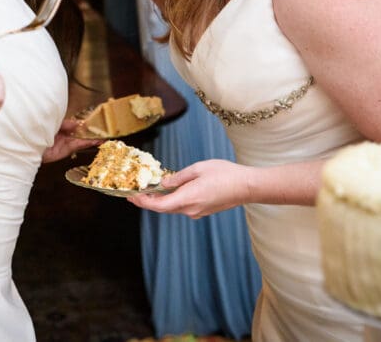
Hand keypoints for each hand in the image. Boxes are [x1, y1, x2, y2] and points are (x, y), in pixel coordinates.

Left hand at [41, 117, 100, 162]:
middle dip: (91, 133)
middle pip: (80, 134)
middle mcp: (64, 136)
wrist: (30, 145)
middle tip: (102, 131)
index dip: (85, 125)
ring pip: (81, 140)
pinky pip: (78, 145)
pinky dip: (86, 143)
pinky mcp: (65, 150)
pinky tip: (94, 141)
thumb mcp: (53, 124)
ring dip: (92, 139)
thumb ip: (66, 124)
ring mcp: (65, 144)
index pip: (75, 126)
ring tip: (102, 138)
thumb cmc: (38, 132)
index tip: (93, 123)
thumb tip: (78, 123)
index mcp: (60, 129)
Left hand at [127, 158, 251, 218]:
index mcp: (188, 198)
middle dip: (148, 201)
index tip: (132, 197)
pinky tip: (169, 191)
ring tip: (149, 190)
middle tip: (135, 194)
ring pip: (174, 208)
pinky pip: (183, 206)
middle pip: (164, 208)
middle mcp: (191, 209)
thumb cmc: (226, 174)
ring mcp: (198, 212)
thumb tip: (164, 183)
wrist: (247, 186)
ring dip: (160, 201)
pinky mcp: (204, 210)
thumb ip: (178, 177)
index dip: (144, 202)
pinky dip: (173, 200)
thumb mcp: (198, 168)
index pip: (159, 205)